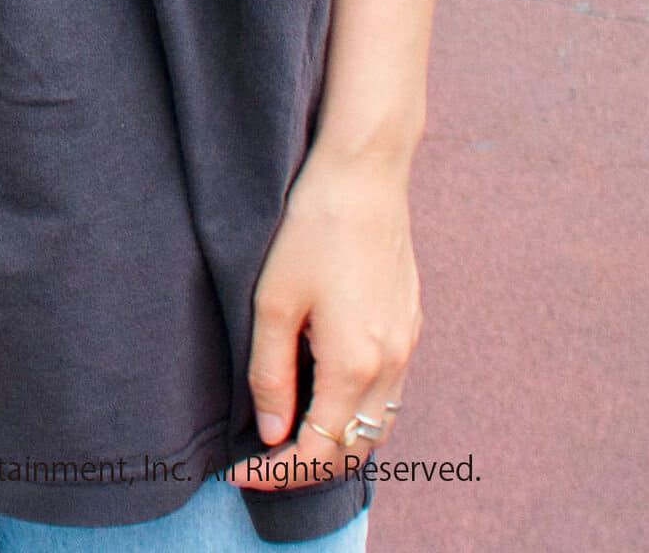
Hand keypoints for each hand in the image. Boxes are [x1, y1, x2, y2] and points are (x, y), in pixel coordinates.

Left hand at [226, 149, 419, 488]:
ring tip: (289, 435)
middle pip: (355, 447)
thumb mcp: (273, 302)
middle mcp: (391, 364)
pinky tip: (325, 393)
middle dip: (307, 467)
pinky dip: (358, 410)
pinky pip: (389, 390)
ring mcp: (407, 344)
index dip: (277, 472)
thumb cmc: (312, 230)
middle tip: (260, 463)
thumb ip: (271, 373)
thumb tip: (272, 434)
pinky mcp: (410, 323)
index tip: (239, 471)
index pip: (318, 449)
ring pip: (378, 423)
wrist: (364, 175)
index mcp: (355, 365)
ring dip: (337, 441)